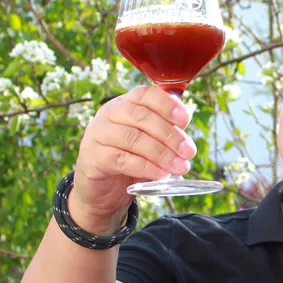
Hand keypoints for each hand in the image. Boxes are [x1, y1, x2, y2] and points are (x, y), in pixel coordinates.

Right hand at [70, 86, 195, 232]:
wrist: (102, 187)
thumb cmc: (130, 159)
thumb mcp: (150, 142)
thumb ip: (165, 135)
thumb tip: (186, 141)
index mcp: (125, 103)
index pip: (145, 95)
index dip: (167, 104)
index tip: (185, 120)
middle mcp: (109, 113)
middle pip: (142, 117)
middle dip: (170, 135)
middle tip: (189, 152)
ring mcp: (98, 133)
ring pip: (133, 138)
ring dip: (161, 153)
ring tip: (179, 167)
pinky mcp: (93, 156)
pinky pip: (122, 159)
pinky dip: (146, 167)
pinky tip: (161, 175)